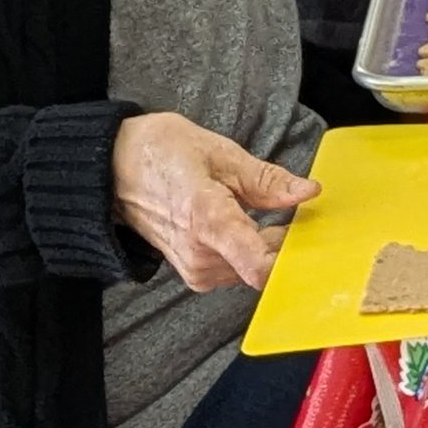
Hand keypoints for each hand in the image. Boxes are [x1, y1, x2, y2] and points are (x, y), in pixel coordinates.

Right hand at [112, 112, 318, 294]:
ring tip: (264, 210)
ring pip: (254, 268)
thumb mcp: (222, 154)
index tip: (314, 237)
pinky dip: (251, 251)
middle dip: (288, 240)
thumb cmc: (163, 154)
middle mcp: (199, 253)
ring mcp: (193, 268)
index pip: (257, 264)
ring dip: (269, 245)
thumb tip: (307, 192)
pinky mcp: (192, 273)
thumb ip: (267, 180)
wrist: (113, 169)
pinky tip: (249, 225)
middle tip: (296, 209)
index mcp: (207, 219)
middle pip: (265, 264)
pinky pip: (237, 268)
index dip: (293, 257)